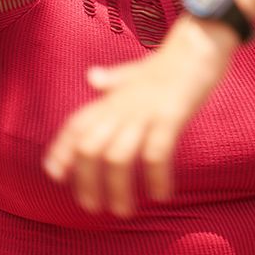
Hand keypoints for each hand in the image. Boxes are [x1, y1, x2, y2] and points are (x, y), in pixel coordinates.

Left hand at [43, 18, 238, 216]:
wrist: (200, 43)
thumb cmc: (169, 63)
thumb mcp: (135, 71)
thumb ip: (113, 79)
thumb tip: (93, 77)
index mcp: (111, 99)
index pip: (75, 126)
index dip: (61, 151)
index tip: (54, 175)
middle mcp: (122, 107)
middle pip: (89, 148)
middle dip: (86, 181)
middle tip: (93, 208)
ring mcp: (145, 112)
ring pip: (117, 157)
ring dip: (118, 189)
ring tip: (125, 211)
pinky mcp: (171, 116)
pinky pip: (156, 153)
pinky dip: (156, 177)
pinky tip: (162, 195)